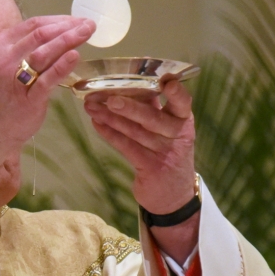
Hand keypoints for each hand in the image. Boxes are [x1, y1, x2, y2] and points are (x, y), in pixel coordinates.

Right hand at [0, 16, 94, 200]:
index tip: (77, 20)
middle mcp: (5, 58)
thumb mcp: (5, 64)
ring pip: (44, 52)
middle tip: (88, 25)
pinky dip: (62, 65)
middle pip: (41, 34)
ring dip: (68, 40)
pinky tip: (75, 56)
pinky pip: (47, 79)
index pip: (33, 25)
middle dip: (68, 27)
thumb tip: (56, 37)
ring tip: (87, 33)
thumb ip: (24, 50)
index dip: (59, 20)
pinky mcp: (27, 99)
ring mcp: (15, 79)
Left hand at [83, 80, 198, 262]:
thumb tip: (127, 84)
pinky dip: (110, 134)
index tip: (167, 80)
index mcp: (183, 120)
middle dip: (129, 107)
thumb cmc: (167, 152)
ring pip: (135, 132)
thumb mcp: (169, 129)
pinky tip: (96, 124)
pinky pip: (126, 147)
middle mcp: (177, 135)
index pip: (183, 103)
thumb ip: (154, 108)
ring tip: (91, 107)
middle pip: (152, 118)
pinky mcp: (150, 167)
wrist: (174, 195)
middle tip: (108, 98)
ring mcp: (164, 152)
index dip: (176, 92)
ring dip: (110, 118)